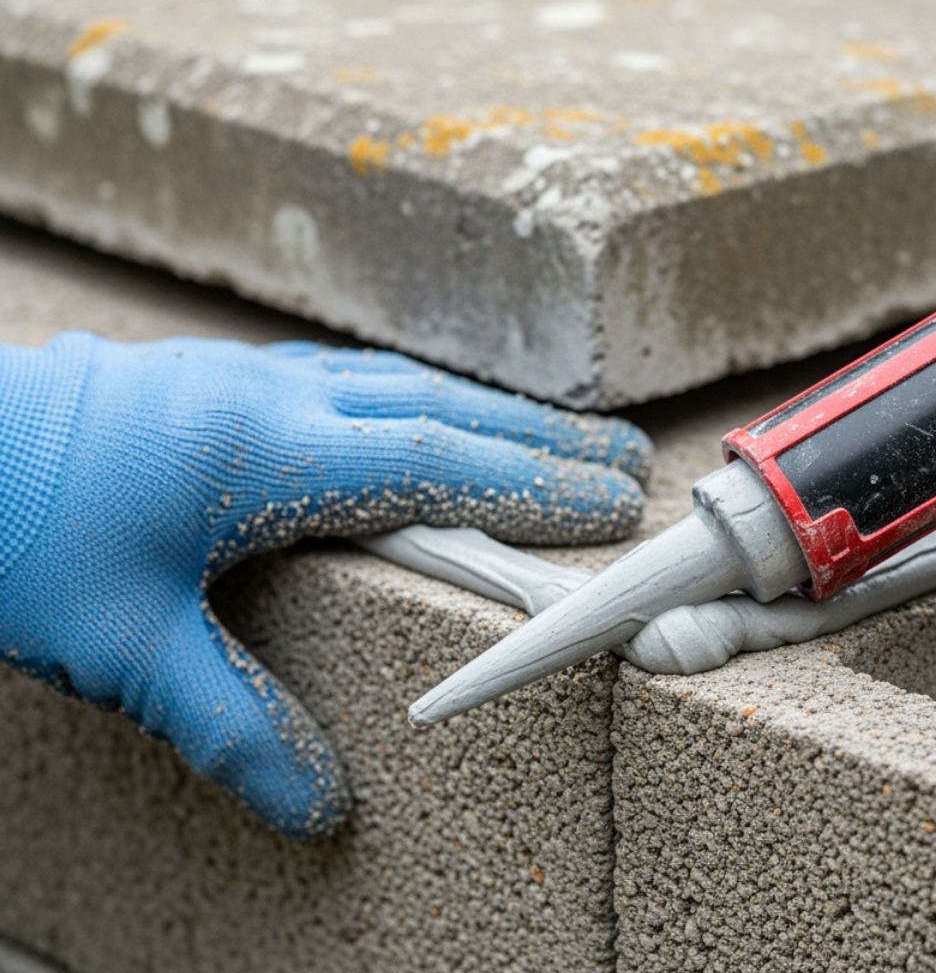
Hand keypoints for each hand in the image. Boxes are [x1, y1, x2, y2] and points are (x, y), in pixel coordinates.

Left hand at [0, 333, 650, 840]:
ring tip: (549, 439)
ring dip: (484, 411)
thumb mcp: (118, 648)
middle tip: (626, 458)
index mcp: (265, 450)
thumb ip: (231, 724)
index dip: (532, 486)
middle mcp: (269, 397)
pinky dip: (415, 398)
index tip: (611, 503)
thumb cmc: (9, 534)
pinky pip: (348, 378)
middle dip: (540, 437)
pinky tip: (421, 417)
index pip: (435, 464)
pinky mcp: (211, 379)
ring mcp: (239, 377)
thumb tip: (320, 806)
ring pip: (398, 383)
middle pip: (440, 408)